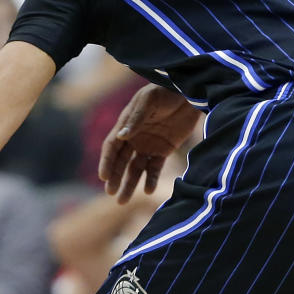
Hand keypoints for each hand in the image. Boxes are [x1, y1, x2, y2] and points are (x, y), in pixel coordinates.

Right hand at [99, 84, 200, 203]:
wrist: (189, 94)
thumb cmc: (165, 92)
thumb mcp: (149, 101)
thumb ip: (136, 119)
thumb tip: (122, 137)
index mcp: (126, 125)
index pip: (112, 147)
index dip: (107, 162)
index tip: (104, 176)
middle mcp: (134, 138)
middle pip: (120, 162)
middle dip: (115, 177)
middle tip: (111, 193)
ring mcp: (148, 145)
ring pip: (135, 169)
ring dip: (129, 184)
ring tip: (122, 201)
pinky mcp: (163, 150)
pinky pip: (154, 168)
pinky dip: (150, 180)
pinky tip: (147, 190)